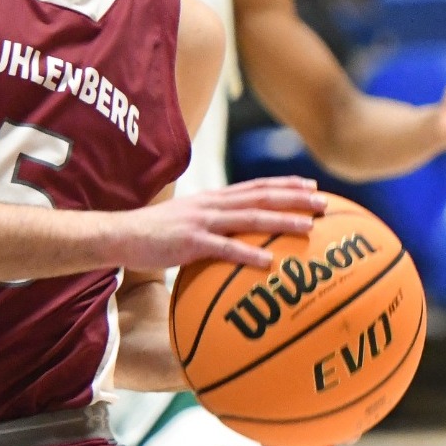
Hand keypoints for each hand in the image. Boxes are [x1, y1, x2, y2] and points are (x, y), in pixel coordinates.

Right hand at [104, 177, 329, 270]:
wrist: (120, 235)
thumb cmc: (154, 235)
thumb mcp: (187, 222)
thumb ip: (211, 226)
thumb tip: (234, 238)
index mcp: (213, 198)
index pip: (256, 186)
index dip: (285, 184)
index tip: (312, 185)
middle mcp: (212, 204)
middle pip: (261, 196)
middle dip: (295, 197)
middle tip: (324, 202)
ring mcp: (201, 221)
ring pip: (250, 217)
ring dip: (281, 220)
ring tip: (308, 227)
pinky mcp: (190, 242)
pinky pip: (224, 248)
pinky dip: (248, 252)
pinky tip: (268, 260)